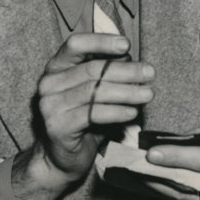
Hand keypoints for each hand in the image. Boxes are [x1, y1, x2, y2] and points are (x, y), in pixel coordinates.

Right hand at [32, 32, 154, 183]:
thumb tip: (130, 57)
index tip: (126, 44)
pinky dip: (116, 112)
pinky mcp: (57, 126)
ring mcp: (50, 105)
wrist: (62, 157)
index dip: (101, 41)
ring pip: (94, 92)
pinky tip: (132, 112)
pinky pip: (92, 114)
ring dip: (126, 92)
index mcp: (56, 67)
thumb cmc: (83, 119)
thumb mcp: (96, 92)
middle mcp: (49, 83)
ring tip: (147, 94)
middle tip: (150, 73)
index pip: (76, 44)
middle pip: (91, 70)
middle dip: (125, 70)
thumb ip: (108, 73)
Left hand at [143, 113, 199, 199]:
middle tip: (131, 167)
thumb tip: (177, 140)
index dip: (175, 158)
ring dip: (160, 187)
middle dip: (158, 175)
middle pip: (191, 184)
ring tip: (135, 176)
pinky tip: (154, 185)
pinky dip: (172, 194)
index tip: (150, 154)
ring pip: (188, 198)